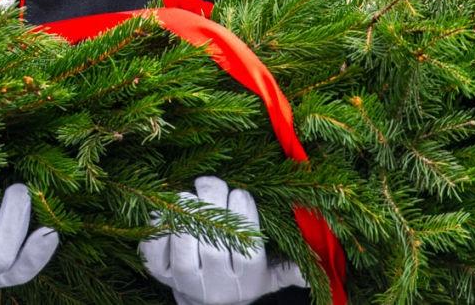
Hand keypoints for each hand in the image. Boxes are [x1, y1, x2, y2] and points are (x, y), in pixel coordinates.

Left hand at [140, 176, 305, 304]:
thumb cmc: (239, 278)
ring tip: (190, 192)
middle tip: (213, 182)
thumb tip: (320, 266)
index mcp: (245, 282)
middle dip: (214, 206)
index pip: (248, 248)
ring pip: (185, 250)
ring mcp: (184, 283)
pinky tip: (165, 208)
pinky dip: (157, 228)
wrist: (202, 304)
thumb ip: (289, 268)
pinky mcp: (159, 275)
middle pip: (216, 245)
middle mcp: (215, 288)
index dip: (245, 216)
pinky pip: (154, 253)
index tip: (242, 192)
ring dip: (186, 215)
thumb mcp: (267, 276)